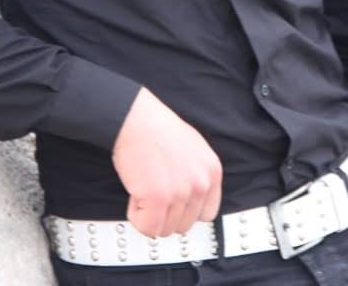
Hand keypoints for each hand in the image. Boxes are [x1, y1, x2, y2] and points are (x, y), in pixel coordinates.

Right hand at [112, 86, 222, 237]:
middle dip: (164, 213)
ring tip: (144, 187)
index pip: (206, 214)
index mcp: (211, 171)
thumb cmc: (155, 128)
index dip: (184, 211)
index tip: (173, 204)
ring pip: (164, 229)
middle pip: (184, 225)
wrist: (135, 118)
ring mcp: (181, 192)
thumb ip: (196, 174)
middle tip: (152, 190)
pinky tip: (135, 193)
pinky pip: (147, 228)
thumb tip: (191, 198)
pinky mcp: (158, 198)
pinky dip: (137, 216)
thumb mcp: (192, 148)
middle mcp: (200, 183)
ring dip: (149, 213)